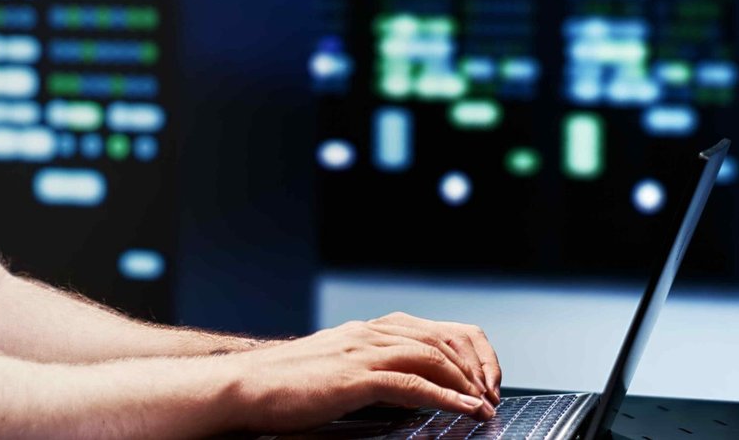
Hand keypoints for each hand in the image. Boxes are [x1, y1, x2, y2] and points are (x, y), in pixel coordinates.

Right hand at [219, 313, 501, 433]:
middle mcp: (368, 333)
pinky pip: (413, 384)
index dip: (464, 350)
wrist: (244, 388)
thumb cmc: (282, 388)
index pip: (430, 328)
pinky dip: (446, 396)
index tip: (481, 377)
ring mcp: (362, 351)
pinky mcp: (355, 377)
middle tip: (493, 393)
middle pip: (440, 337)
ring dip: (466, 382)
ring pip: (432, 356)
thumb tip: (407, 392)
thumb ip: (369, 373)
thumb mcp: (334, 372)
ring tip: (485, 405)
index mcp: (365, 331)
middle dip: (474, 365)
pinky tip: (464, 410)